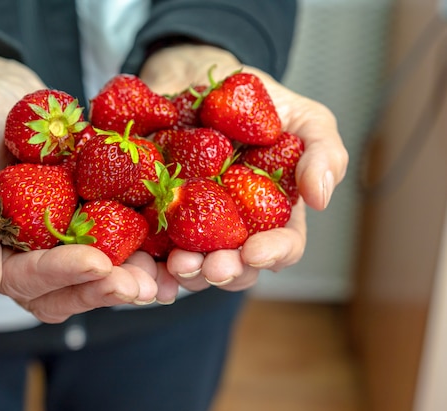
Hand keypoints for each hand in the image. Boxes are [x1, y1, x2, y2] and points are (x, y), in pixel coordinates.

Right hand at [0, 49, 156, 322]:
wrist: (1, 93)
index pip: (26, 278)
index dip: (61, 273)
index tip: (96, 262)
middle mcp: (32, 253)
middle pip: (66, 290)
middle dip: (103, 289)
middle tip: (140, 286)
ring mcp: (63, 239)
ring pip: (97, 276)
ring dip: (129, 280)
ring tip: (162, 279)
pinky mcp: (91, 218)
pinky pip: (118, 241)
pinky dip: (143, 251)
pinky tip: (171, 251)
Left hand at [139, 44, 348, 291]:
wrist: (198, 75)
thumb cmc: (258, 103)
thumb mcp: (304, 118)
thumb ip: (323, 152)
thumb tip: (320, 199)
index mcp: (273, 212)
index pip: (282, 247)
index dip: (273, 254)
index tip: (255, 252)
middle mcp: (234, 225)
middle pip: (235, 267)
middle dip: (225, 272)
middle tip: (211, 266)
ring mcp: (194, 222)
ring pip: (194, 265)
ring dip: (188, 272)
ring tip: (178, 264)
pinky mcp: (157, 213)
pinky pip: (151, 246)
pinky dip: (150, 261)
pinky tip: (148, 262)